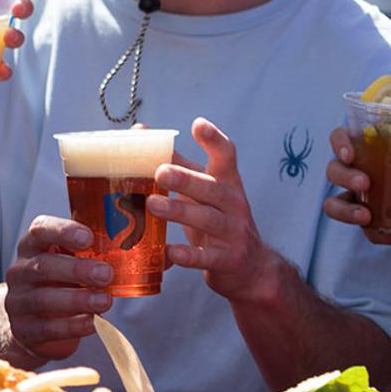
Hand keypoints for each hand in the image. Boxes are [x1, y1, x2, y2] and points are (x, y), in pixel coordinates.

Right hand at [2, 214, 108, 366]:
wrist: (32, 324)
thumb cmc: (59, 285)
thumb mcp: (72, 263)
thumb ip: (99, 254)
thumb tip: (151, 249)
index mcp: (33, 246)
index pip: (41, 230)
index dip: (63, 231)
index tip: (88, 237)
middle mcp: (21, 271)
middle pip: (43, 266)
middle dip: (76, 269)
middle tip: (106, 274)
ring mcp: (18, 301)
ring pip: (44, 299)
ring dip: (78, 300)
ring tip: (105, 301)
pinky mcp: (24, 330)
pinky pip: (47, 328)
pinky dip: (72, 326)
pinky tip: (93, 323)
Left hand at [156, 118, 284, 305]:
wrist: (251, 266)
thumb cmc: (217, 219)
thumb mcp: (203, 190)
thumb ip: (176, 163)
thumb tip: (139, 131)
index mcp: (226, 182)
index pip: (226, 156)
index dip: (214, 140)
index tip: (198, 125)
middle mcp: (233, 203)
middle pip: (211, 187)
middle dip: (186, 179)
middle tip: (160, 172)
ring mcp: (233, 232)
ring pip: (208, 219)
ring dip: (180, 211)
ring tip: (153, 204)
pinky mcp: (228, 259)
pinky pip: (206, 256)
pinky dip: (188, 254)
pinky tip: (169, 251)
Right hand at [322, 126, 390, 244]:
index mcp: (366, 148)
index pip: (340, 137)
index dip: (339, 144)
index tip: (350, 153)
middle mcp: (355, 171)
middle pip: (334, 170)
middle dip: (345, 177)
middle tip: (365, 183)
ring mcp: (357, 199)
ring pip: (334, 204)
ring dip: (346, 211)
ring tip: (366, 217)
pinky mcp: (368, 222)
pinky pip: (367, 231)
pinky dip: (384, 236)